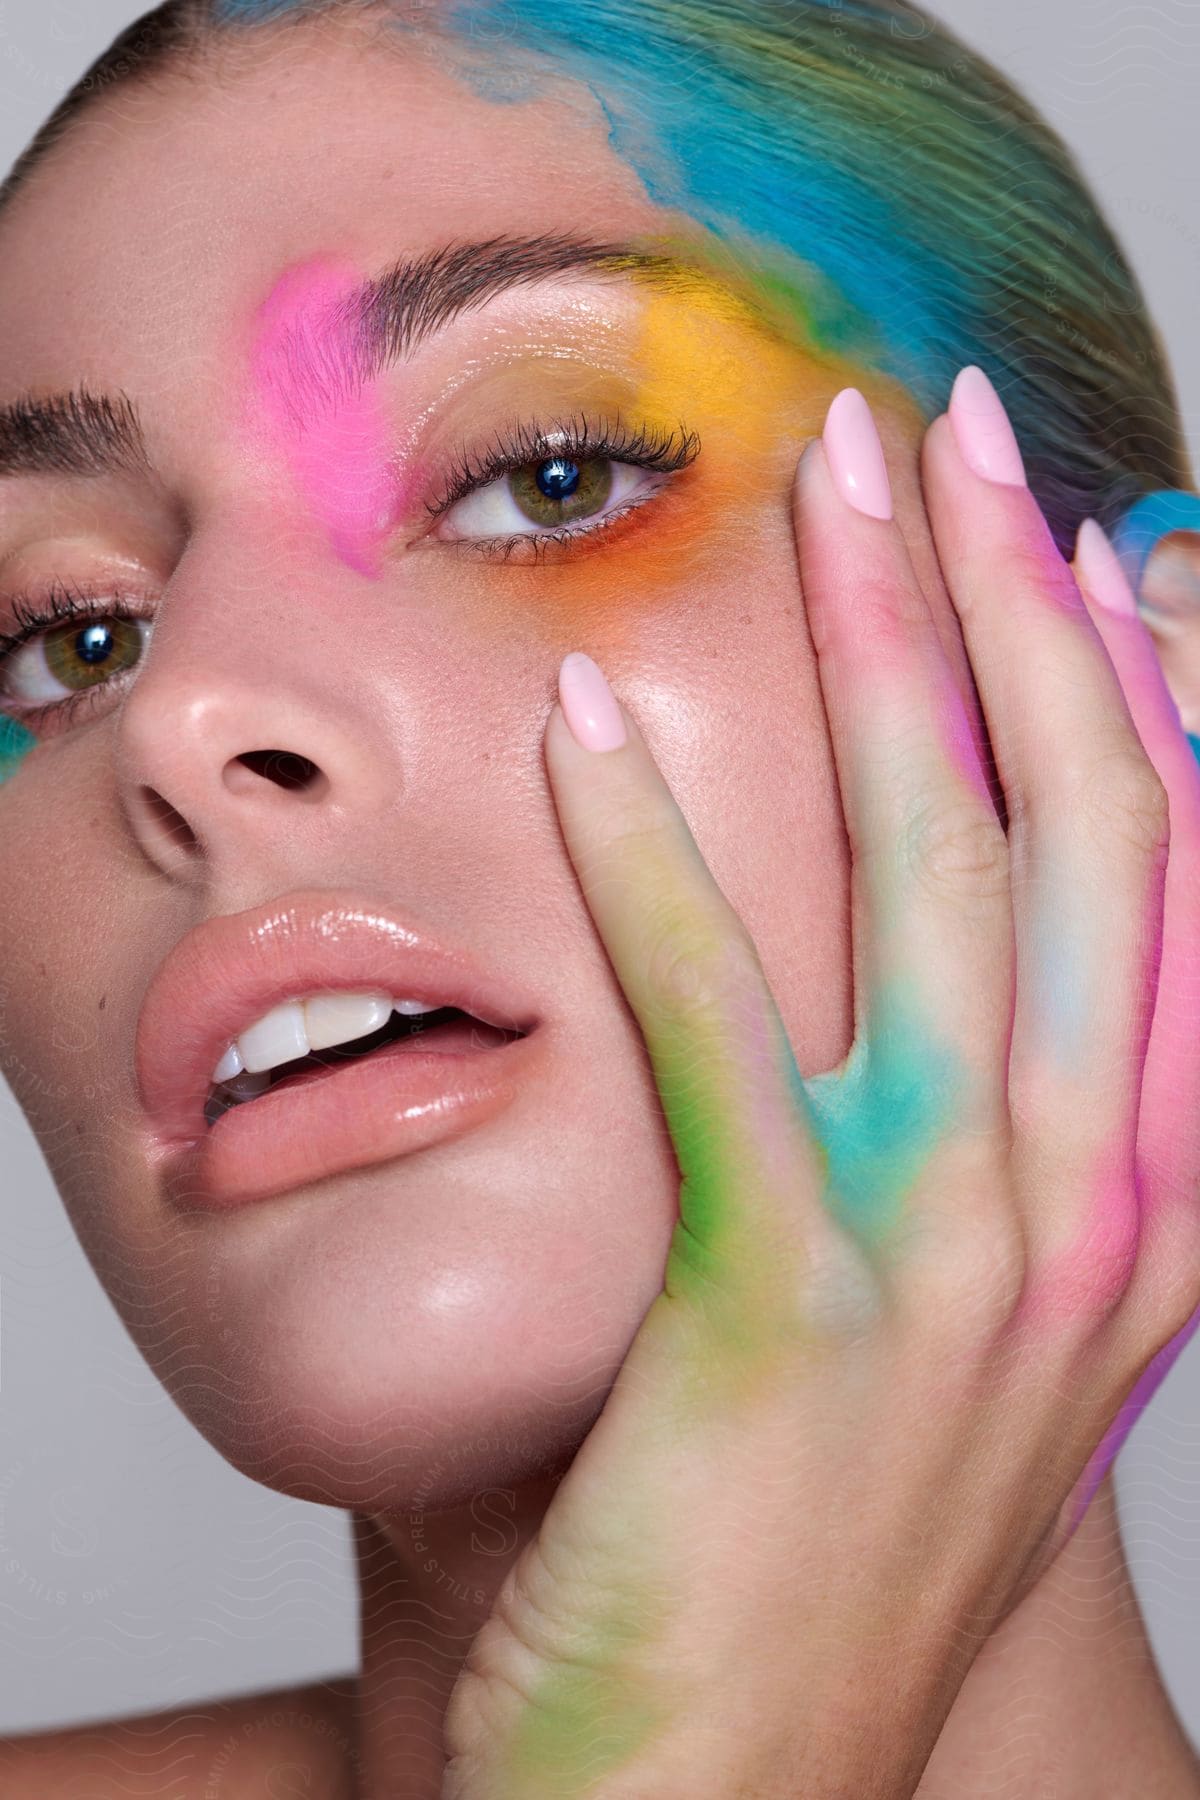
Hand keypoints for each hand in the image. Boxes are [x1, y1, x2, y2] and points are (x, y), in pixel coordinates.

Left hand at [441, 370, 1199, 1799]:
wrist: (746, 1789)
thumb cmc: (844, 1540)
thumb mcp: (985, 1329)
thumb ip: (1018, 1141)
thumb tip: (985, 959)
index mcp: (1164, 1209)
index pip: (1199, 888)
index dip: (1169, 693)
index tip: (1105, 542)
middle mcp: (1097, 1214)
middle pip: (1085, 833)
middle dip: (1023, 605)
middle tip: (950, 436)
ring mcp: (955, 1255)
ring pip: (941, 881)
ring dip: (881, 653)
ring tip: (827, 484)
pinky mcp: (780, 1297)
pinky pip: (723, 1021)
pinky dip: (652, 854)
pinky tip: (585, 719)